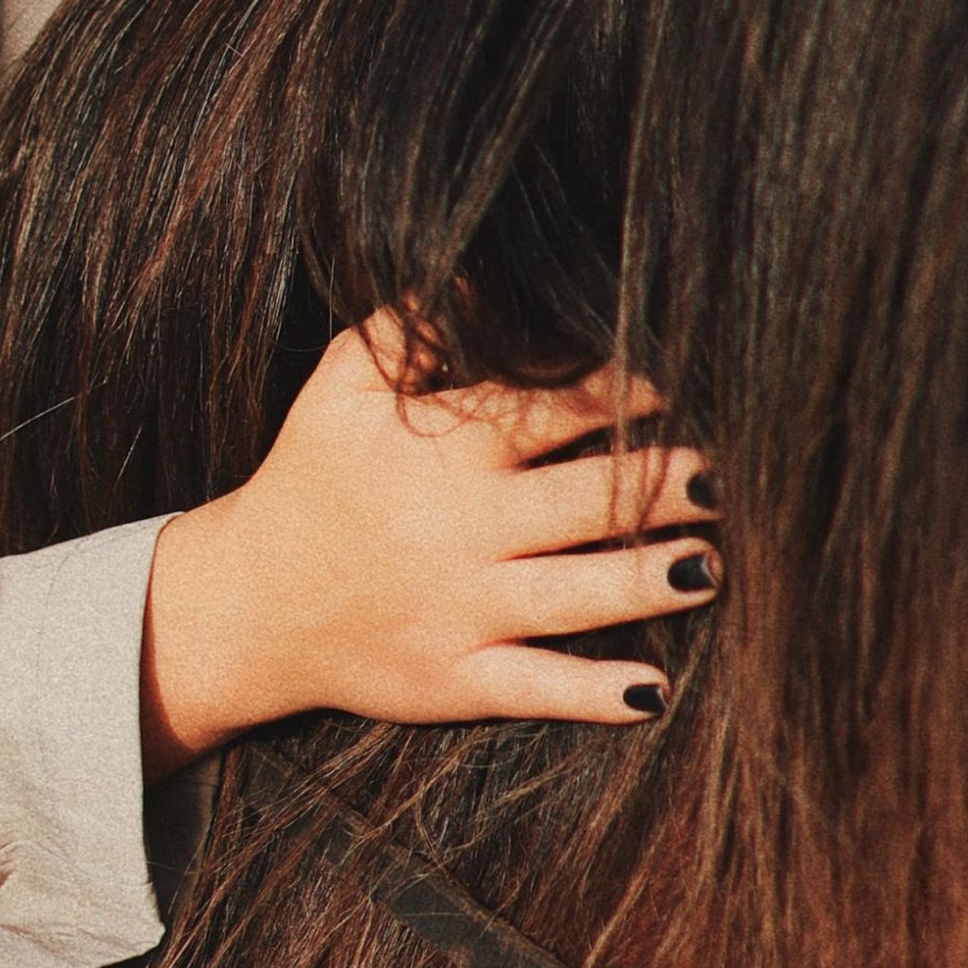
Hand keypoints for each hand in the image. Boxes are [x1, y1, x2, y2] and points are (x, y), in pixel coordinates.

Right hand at [138, 314, 719, 774]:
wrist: (248, 602)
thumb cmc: (309, 475)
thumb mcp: (342, 383)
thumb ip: (413, 324)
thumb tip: (484, 274)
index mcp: (444, 450)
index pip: (551, 412)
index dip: (620, 396)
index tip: (670, 387)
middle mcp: (462, 529)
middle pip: (585, 503)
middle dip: (660, 487)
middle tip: (719, 476)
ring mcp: (461, 610)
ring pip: (579, 595)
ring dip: (652, 579)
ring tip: (713, 564)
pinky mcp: (453, 680)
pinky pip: (535, 688)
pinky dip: (595, 694)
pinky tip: (654, 690)